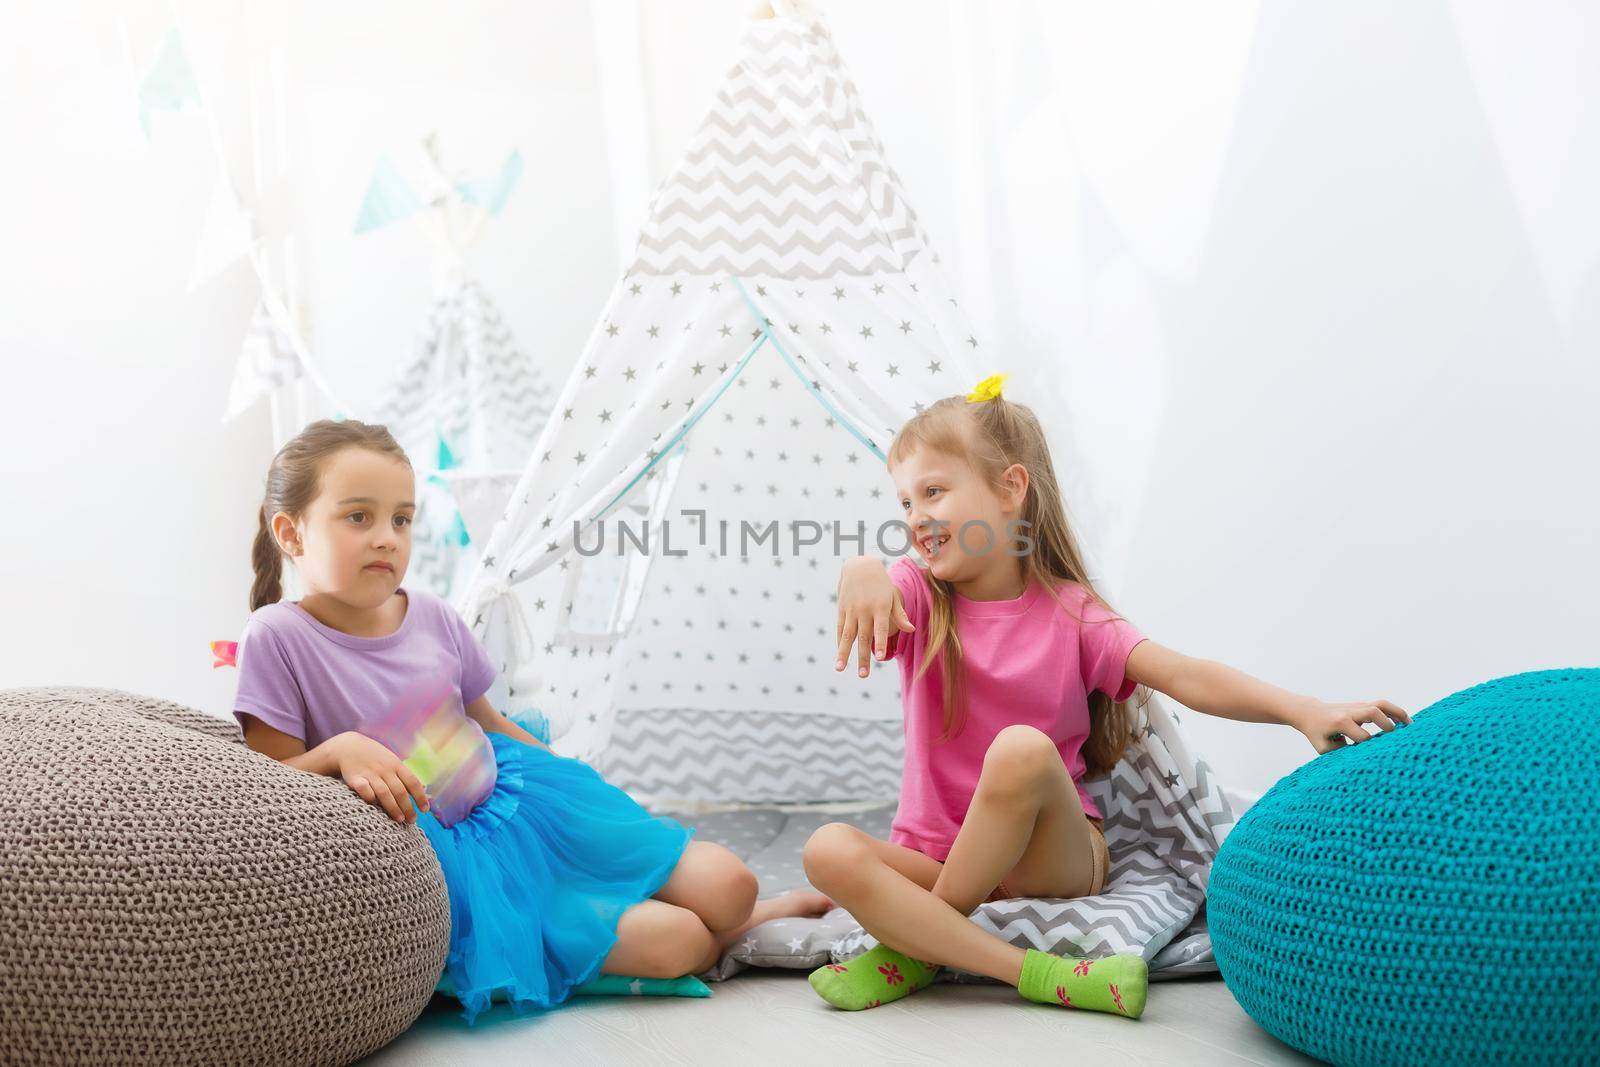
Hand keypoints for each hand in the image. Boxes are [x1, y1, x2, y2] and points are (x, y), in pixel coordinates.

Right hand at [330, 731, 431, 823]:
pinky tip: (375, 806)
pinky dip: (370, 798)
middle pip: (400, 791)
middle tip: (412, 820)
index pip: (412, 782)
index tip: (425, 810)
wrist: (349, 747)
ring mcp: (370, 774)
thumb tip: (424, 788)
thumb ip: (405, 775)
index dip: (420, 797)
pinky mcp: (355, 778)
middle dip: (408, 807)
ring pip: (384, 793)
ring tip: (400, 820)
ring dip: (393, 808)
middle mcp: (385, 770)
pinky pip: (364, 790)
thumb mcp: (393, 761)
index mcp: (397, 765)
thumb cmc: (375, 758)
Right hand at [835, 556, 914, 677]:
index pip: (881, 629)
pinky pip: (841, 629)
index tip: (880, 658)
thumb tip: (911, 629)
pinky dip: (840, 642)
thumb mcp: (893, 596)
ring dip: (844, 654)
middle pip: (863, 637)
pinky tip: (840, 655)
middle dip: (863, 657)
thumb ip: (900, 615)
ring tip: (840, 669)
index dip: (881, 643)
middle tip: (864, 675)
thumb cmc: (881, 584)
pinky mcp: (842, 609)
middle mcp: (865, 609)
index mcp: (880, 607)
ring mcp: (851, 610)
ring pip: (848, 636)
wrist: (859, 566)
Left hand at [1289, 698, 1411, 754]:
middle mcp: (1350, 712)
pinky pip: (1382, 704)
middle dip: (1387, 726)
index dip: (1370, 747)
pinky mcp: (1362, 705)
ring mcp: (1357, 706)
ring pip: (1381, 704)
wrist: (1310, 712)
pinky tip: (1406, 722)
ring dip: (1397, 713)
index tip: (1377, 756)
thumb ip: (1340, 754)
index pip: (1362, 736)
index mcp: (1339, 722)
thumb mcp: (1323, 747)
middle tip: (1397, 741)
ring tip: (1410, 726)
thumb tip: (1362, 760)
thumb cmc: (1317, 733)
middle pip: (1373, 713)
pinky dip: (1395, 711)